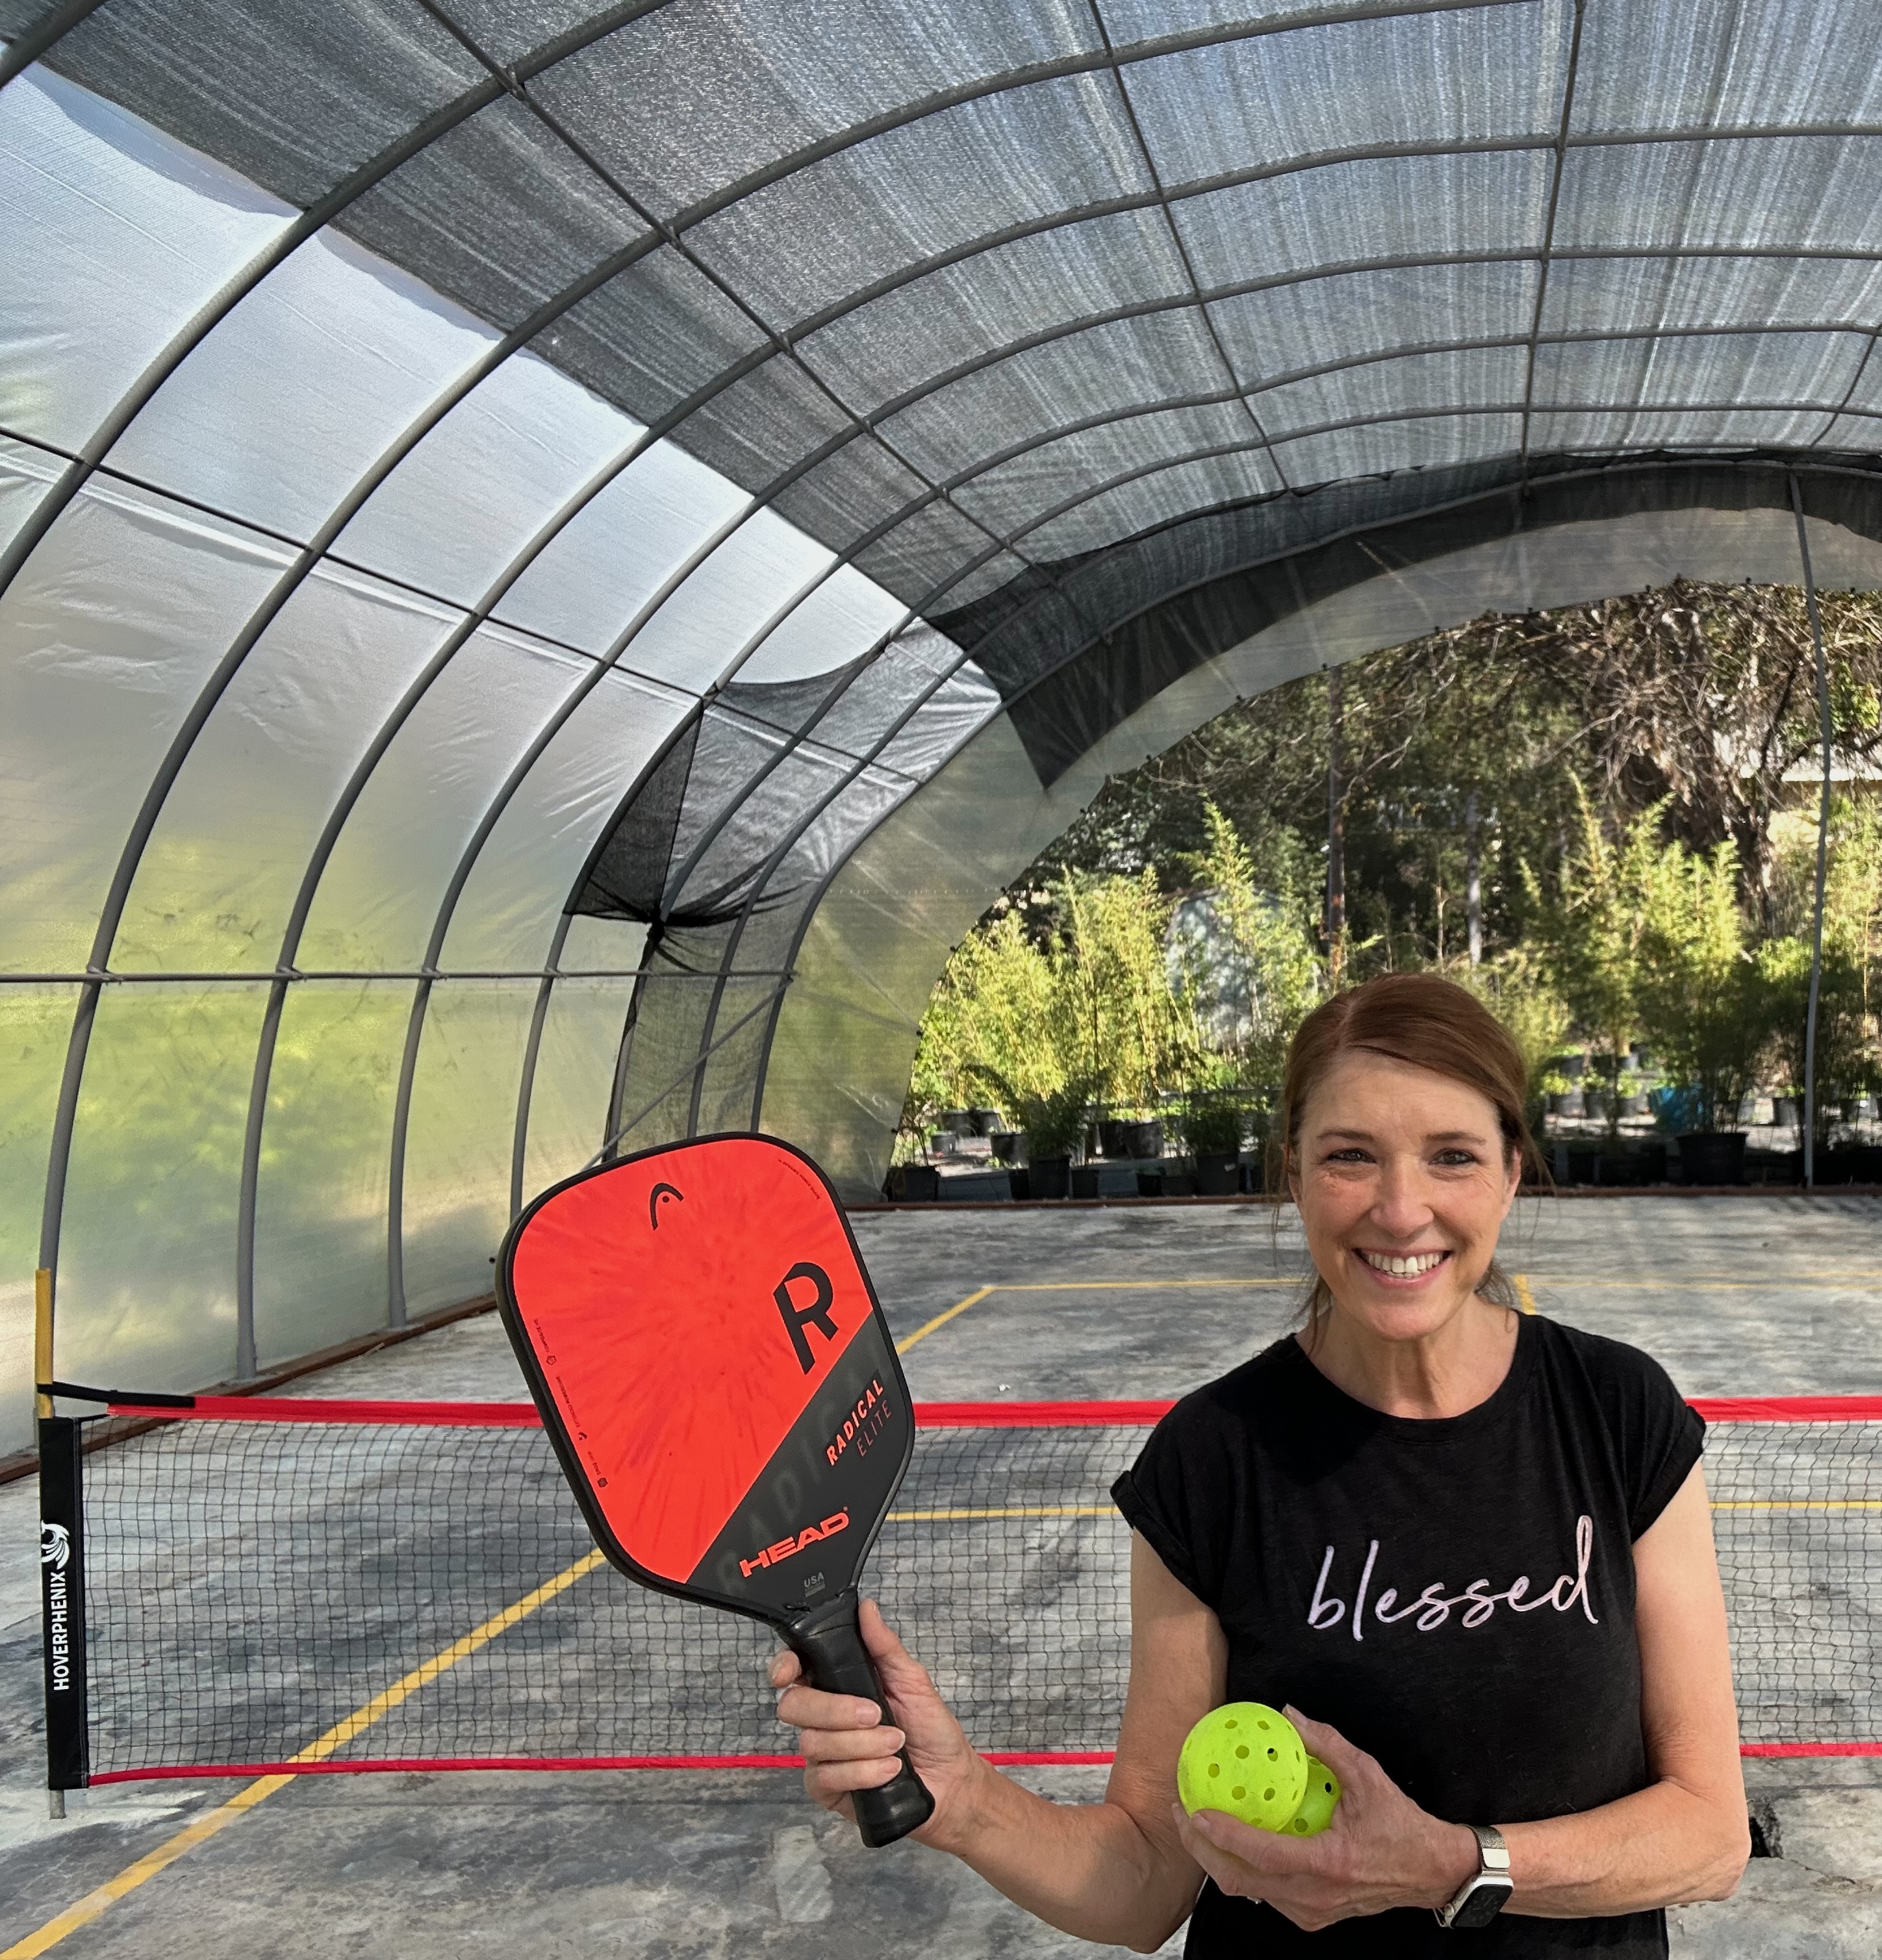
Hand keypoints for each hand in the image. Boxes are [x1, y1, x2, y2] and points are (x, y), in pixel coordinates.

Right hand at [769, 1598, 983, 1846]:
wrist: (949, 1782)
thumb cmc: (930, 1728)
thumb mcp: (913, 1680)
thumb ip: (885, 1646)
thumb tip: (866, 1608)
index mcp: (838, 1682)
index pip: (796, 1667)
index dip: (784, 1666)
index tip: (788, 1673)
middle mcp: (823, 1716)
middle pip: (794, 1706)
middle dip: (836, 1710)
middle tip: (875, 1714)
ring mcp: (822, 1753)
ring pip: (812, 1742)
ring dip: (861, 1745)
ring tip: (895, 1744)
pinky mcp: (826, 1787)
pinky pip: (824, 1777)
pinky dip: (862, 1772)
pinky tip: (888, 1770)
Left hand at [1169, 1707, 1477, 1932]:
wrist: (1432, 1872)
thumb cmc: (1402, 1825)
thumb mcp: (1368, 1776)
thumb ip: (1327, 1745)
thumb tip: (1289, 1713)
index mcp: (1327, 1864)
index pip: (1260, 1854)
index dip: (1222, 1834)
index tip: (1193, 1808)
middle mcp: (1313, 1896)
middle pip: (1239, 1881)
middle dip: (1201, 1849)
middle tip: (1181, 1811)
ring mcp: (1310, 1913)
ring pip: (1247, 1892)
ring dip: (1216, 1860)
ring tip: (1196, 1823)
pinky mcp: (1311, 1917)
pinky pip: (1264, 1896)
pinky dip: (1240, 1870)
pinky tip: (1230, 1841)